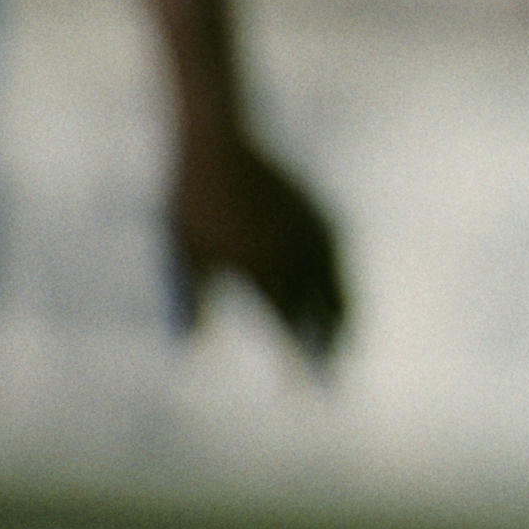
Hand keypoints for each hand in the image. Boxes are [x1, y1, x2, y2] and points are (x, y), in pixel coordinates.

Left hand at [168, 120, 346, 363]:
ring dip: (344, 313)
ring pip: (339, 281)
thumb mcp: (182, 255)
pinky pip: (339, 256)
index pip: (288, 324)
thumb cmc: (190, 202)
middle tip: (336, 372)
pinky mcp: (317, 212)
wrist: (219, 142)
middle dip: (332, 342)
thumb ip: (190, 302)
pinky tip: (340, 289)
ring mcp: (312, 230)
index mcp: (261, 266)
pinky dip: (342, 280)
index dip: (298, 358)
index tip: (306, 386)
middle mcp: (294, 251)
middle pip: (324, 307)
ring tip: (346, 339)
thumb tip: (191, 350)